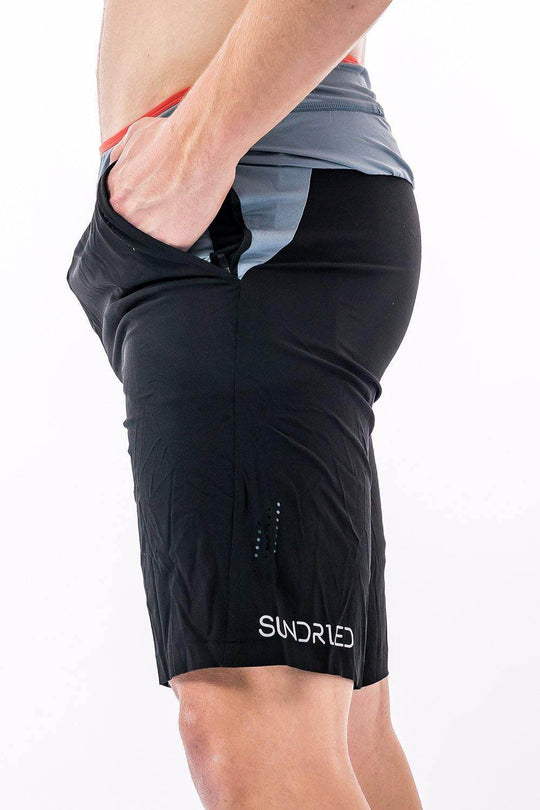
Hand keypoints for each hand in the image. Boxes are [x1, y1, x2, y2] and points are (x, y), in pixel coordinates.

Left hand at [107, 115, 236, 250]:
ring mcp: (150, 231)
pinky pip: (176, 249)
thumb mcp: (133, 137)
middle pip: (135, 230)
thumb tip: (119, 165)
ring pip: (154, 242)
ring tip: (181, 215)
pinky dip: (182, 239)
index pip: (121, 214)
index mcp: (115, 194)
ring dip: (165, 233)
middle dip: (149, 223)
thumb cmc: (172, 136)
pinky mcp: (175, 241)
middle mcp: (127, 216)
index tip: (150, 207)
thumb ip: (122, 157)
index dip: (137, 211)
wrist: (202, 143)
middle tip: (167, 211)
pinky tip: (190, 221)